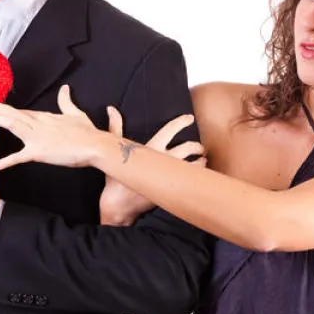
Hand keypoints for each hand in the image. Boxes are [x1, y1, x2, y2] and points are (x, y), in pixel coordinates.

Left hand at [0, 85, 105, 170]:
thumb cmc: (88, 132)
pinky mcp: (39, 151)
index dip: (4, 108)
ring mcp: (37, 136)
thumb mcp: (76, 113)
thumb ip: (66, 101)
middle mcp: (38, 123)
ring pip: (12, 126)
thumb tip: (65, 88)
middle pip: (11, 113)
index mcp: (44, 117)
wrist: (96, 145)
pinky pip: (19, 157)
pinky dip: (6, 162)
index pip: (20, 111)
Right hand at [99, 107, 205, 225]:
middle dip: (197, 146)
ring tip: (202, 161)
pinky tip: (198, 176)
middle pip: (188, 147)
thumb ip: (115, 127)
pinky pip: (191, 180)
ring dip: (201, 162)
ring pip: (195, 164)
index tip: (190, 118)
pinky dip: (198, 176)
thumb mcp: (115, 151)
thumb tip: (111, 108)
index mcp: (151, 148)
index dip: (181, 122)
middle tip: (200, 147)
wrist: (118, 205)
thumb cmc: (115, 179)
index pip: (169, 130)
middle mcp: (163, 160)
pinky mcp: (172, 189)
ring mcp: (169, 175)